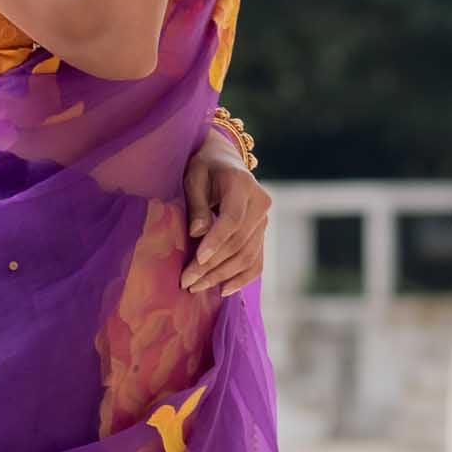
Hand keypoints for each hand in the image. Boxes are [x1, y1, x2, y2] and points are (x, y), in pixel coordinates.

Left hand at [179, 127, 269, 297]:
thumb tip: (197, 233)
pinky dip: (242, 278)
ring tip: (197, 287)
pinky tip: (224, 290)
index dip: (216, 242)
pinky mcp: (261, 233)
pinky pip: (257, 261)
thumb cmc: (203, 167)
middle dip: (212, 265)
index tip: (197, 260)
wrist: (225, 161)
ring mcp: (264, 220)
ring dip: (222, 275)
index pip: (232, 219)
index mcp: (242, 184)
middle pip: (239, 242)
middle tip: (187, 281)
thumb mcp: (193, 177)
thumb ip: (197, 204)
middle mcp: (260, 203)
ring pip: (248, 256)